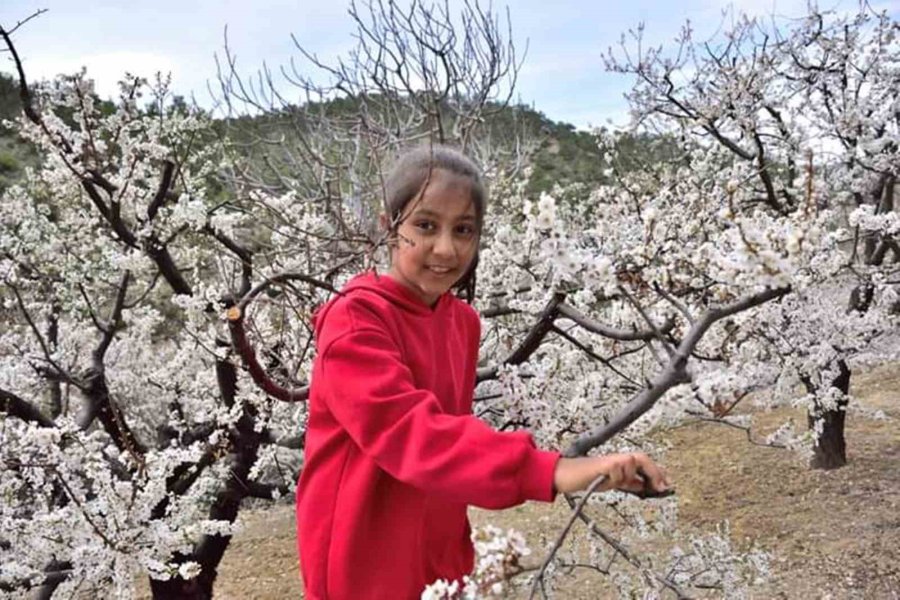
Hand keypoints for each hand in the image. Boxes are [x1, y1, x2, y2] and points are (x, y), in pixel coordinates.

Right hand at [552, 453, 670, 495]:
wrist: (567, 475)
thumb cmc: (586, 477)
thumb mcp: (611, 482)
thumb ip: (627, 482)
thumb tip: (642, 484)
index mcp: (621, 462)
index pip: (643, 462)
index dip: (657, 472)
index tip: (667, 485)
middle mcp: (617, 458)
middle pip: (642, 458)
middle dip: (654, 471)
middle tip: (663, 487)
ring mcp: (610, 459)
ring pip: (631, 462)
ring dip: (628, 476)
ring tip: (616, 483)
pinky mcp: (603, 463)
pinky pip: (618, 468)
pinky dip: (617, 477)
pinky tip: (607, 480)